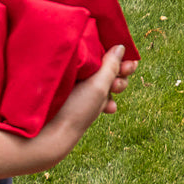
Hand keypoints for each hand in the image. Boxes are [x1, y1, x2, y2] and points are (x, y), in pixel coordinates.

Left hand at [37, 46, 138, 163]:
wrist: (52, 137)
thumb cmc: (74, 109)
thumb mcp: (98, 85)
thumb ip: (111, 65)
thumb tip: (121, 46)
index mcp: (79, 59)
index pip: (104, 50)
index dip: (120, 58)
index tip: (131, 64)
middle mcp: (77, 69)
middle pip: (106, 67)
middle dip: (119, 76)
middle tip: (118, 86)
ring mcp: (77, 85)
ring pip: (103, 83)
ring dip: (114, 90)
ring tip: (111, 101)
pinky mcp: (77, 99)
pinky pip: (97, 96)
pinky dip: (105, 101)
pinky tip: (110, 109)